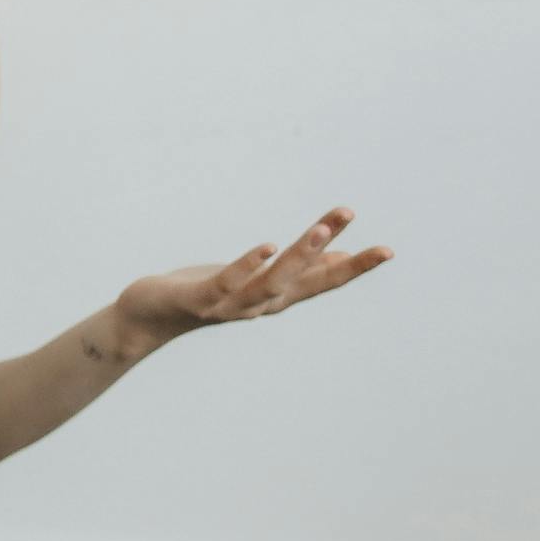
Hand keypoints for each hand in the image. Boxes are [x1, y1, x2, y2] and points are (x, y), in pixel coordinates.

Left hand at [118, 205, 392, 349]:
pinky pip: (227, 284)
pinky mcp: (199, 299)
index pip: (323, 282)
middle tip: (352, 221)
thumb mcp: (258, 280)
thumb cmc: (208, 294)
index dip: (355, 268)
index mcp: (276, 297)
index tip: (388, 250)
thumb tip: (343, 255)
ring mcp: (230, 306)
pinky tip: (265, 246)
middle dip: (333, 256)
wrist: (151, 318)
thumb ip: (300, 271)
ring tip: (320, 230)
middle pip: (303, 281)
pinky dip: (246, 266)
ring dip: (297, 257)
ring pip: (271, 283)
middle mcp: (260, 305)